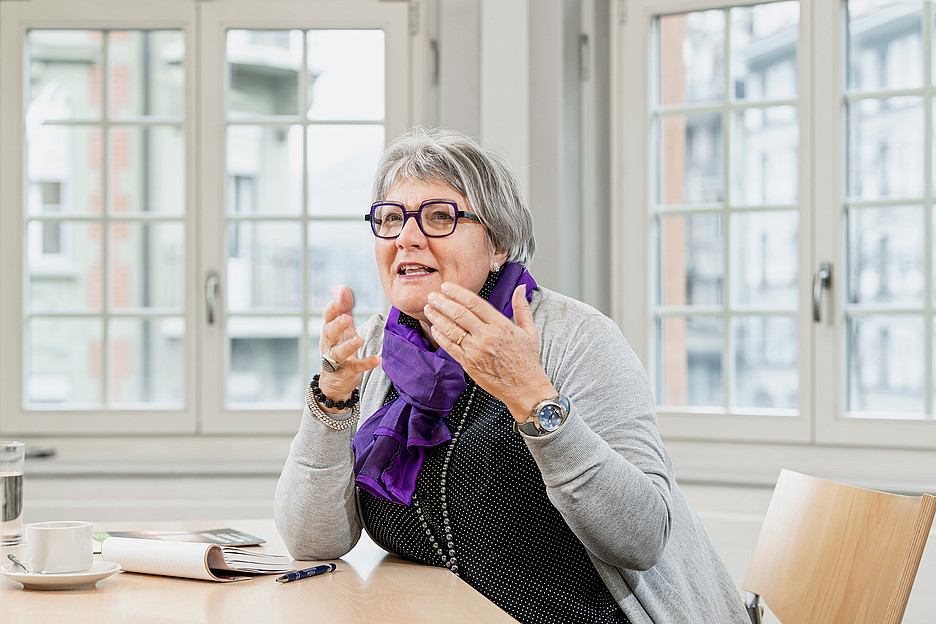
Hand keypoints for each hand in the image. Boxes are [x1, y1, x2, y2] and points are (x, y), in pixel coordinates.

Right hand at [318, 286, 380, 411]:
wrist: (334, 382)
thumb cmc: (339, 347)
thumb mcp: (341, 328)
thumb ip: (343, 308)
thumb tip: (342, 288)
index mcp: (329, 331)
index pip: (327, 318)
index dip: (331, 309)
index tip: (337, 299)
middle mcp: (329, 345)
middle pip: (329, 333)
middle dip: (336, 325)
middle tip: (346, 318)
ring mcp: (336, 360)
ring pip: (338, 352)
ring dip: (348, 345)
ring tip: (358, 339)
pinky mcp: (346, 372)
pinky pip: (356, 367)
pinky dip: (366, 363)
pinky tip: (378, 359)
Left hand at [423, 282, 556, 421]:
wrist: (524, 388)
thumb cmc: (526, 361)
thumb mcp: (529, 331)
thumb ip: (522, 307)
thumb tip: (520, 288)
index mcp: (501, 325)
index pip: (475, 303)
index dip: (457, 293)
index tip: (447, 287)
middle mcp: (487, 337)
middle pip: (459, 314)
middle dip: (442, 302)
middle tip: (432, 295)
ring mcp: (476, 351)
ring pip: (451, 329)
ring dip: (437, 317)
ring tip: (429, 309)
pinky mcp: (468, 364)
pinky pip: (450, 347)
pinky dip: (440, 336)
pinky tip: (434, 328)